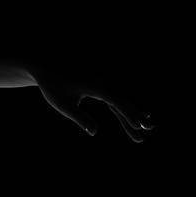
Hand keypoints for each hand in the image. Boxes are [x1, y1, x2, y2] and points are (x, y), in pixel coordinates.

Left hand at [30, 65, 154, 142]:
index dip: (131, 113)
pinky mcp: (100, 82)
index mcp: (96, 84)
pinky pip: (115, 97)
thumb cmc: (53, 84)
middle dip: (137, 115)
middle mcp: (103, 79)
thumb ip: (80, 118)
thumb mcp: (63, 104)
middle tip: (149, 130)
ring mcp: (103, 80)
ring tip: (142, 130)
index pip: (118, 101)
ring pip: (122, 99)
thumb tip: (94, 133)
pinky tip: (129, 120)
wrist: (46, 63)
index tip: (140, 125)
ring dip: (132, 113)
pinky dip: (123, 109)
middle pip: (125, 99)